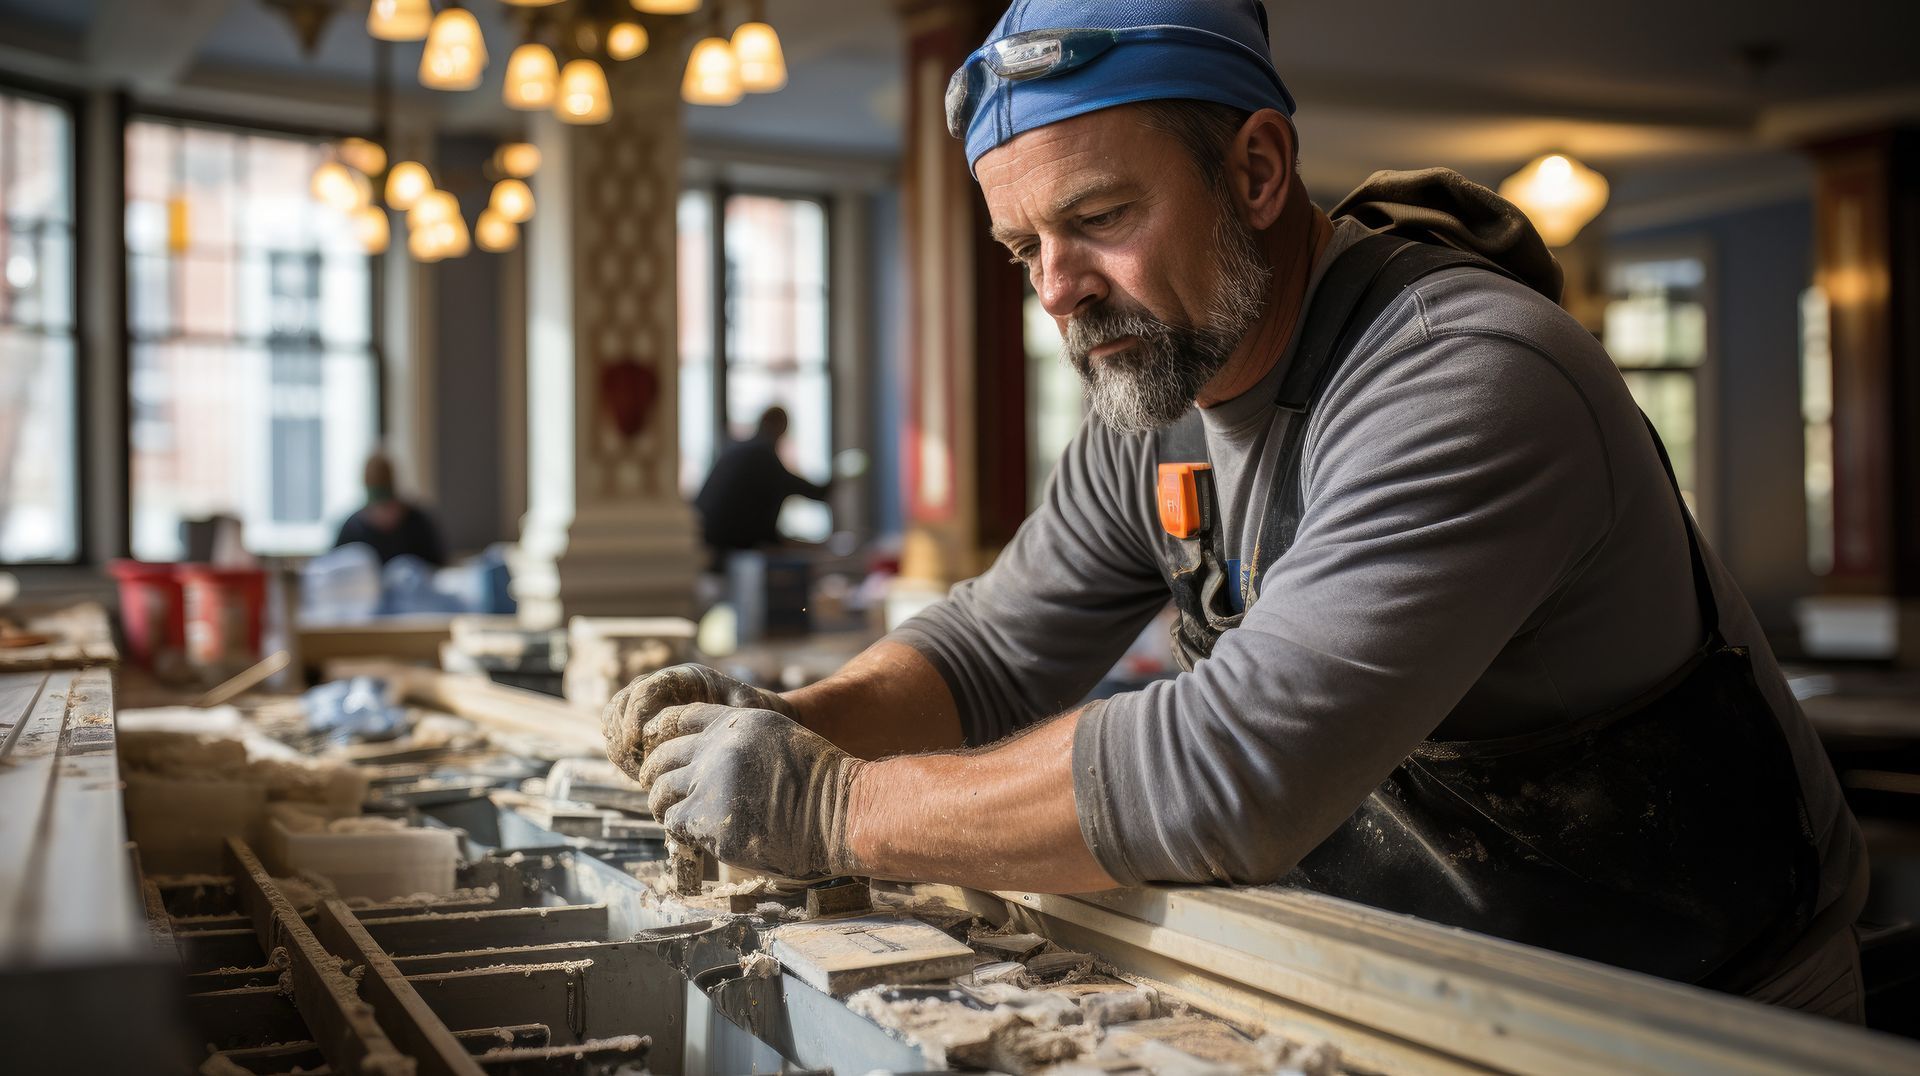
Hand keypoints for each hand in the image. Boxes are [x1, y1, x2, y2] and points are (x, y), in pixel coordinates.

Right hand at [602, 664, 793, 781]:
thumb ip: (738, 710)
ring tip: (632, 768)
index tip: (633, 741)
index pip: (646, 689)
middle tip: (630, 761)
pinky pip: (616, 729)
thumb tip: (725, 723)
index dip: (635, 715)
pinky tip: (633, 768)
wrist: (740, 712)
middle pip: (624, 702)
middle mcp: (660, 684)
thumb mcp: (746, 708)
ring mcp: (648, 699)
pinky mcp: (640, 717)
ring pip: (615, 715)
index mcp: (683, 677)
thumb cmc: (745, 710)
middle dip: (622, 733)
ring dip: (618, 741)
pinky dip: (619, 747)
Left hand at [636, 704, 864, 879]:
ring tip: (672, 812)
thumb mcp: (778, 737)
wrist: (841, 814)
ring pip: (661, 791)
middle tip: (662, 788)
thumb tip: (703, 751)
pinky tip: (691, 831)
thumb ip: (739, 737)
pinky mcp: (711, 823)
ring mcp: (712, 786)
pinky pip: (675, 822)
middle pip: (662, 756)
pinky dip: (678, 828)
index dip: (665, 737)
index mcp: (736, 723)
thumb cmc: (818, 782)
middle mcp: (719, 749)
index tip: (664, 755)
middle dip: (657, 773)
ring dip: (663, 803)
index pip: (678, 719)